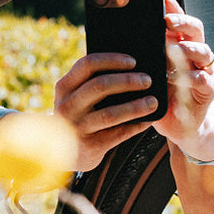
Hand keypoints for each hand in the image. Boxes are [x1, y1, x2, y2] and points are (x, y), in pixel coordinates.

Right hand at [54, 52, 157, 170]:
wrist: (60, 153)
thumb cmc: (77, 115)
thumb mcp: (74, 97)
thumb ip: (91, 82)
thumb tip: (131, 69)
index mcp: (64, 87)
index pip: (87, 64)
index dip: (112, 60)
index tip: (133, 61)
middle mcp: (67, 106)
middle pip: (100, 86)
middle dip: (127, 81)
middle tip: (147, 80)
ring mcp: (77, 127)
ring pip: (110, 114)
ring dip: (135, 106)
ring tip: (153, 102)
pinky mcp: (89, 146)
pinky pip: (118, 134)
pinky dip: (135, 126)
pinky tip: (148, 121)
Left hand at [150, 0, 213, 161]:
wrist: (177, 123)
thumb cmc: (157, 92)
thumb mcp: (144, 70)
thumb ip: (136, 52)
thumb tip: (108, 34)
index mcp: (177, 42)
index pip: (176, 17)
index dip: (170, 5)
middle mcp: (193, 53)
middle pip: (195, 29)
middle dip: (181, 22)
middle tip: (167, 21)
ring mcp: (203, 70)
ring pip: (204, 52)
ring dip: (189, 49)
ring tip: (174, 48)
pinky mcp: (207, 91)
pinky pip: (206, 80)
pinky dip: (196, 77)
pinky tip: (185, 77)